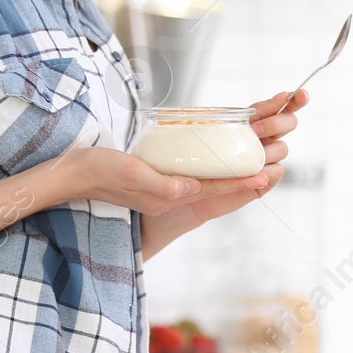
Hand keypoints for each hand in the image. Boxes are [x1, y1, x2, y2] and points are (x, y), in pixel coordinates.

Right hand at [38, 145, 262, 216]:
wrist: (74, 175)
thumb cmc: (99, 172)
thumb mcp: (131, 175)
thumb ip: (162, 184)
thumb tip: (190, 188)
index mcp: (169, 195)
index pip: (214, 189)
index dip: (242, 183)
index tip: (268, 176)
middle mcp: (173, 193)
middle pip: (220, 185)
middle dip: (248, 176)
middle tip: (278, 162)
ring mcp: (168, 187)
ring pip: (212, 180)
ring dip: (237, 171)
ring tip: (264, 159)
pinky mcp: (161, 178)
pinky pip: (197, 174)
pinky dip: (217, 168)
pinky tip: (226, 157)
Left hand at [167, 89, 308, 227]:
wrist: (192, 193)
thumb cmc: (197, 160)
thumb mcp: (206, 136)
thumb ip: (222, 122)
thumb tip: (239, 116)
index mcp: (252, 122)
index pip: (273, 106)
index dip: (289, 99)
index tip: (296, 94)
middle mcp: (263, 139)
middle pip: (288, 122)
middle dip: (278, 122)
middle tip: (255, 130)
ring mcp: (266, 159)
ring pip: (282, 148)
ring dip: (269, 150)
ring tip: (249, 156)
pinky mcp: (264, 181)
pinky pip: (277, 171)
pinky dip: (268, 171)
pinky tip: (256, 174)